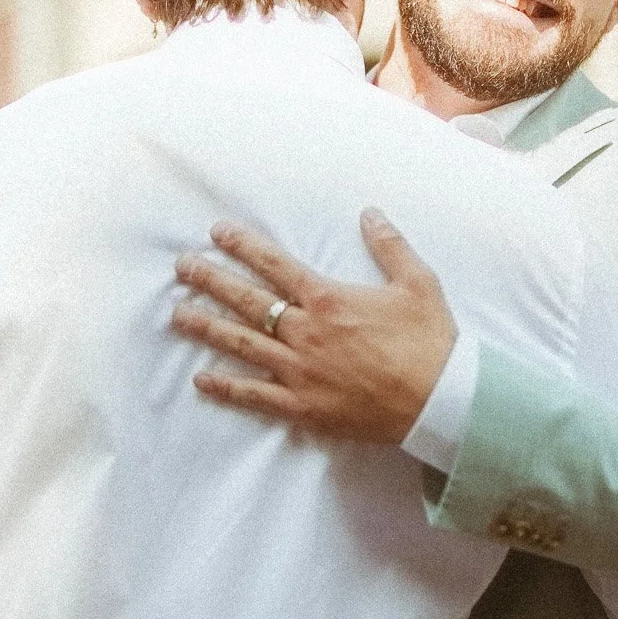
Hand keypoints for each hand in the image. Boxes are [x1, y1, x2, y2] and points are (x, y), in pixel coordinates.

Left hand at [172, 212, 455, 444]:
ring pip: (242, 344)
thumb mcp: (418, 282)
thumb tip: (370, 213)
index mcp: (328, 299)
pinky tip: (202, 378)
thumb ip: (389, 245)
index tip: (216, 233)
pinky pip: (256, 395)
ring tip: (177, 314)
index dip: (242, 246)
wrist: (439, 400)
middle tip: (182, 267)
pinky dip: (227, 387)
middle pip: (247, 300)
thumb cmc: (429, 341)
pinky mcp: (303, 406)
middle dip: (211, 280)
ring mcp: (300, 370)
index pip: (274, 265)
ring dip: (207, 327)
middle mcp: (305, 331)